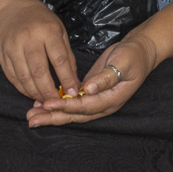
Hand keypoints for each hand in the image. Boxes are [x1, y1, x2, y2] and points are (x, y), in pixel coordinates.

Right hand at [0, 0, 76, 101]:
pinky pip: (12, 77)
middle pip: (39, 72)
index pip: (59, 60)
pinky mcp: (1, 55)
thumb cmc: (40, 20)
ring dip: (35, 93)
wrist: (9, 10)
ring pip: (24, 77)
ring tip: (46, 101)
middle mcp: (28, 39)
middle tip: (58, 102)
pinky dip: (23, 89)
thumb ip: (67, 56)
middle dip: (49, 91)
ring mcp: (12, 47)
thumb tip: (74, 81)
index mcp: (47, 31)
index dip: (67, 79)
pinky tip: (32, 93)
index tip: (73, 92)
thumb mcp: (59, 31)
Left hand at [27, 33, 158, 126]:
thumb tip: (88, 89)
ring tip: (32, 115)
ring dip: (52, 114)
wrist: (140, 52)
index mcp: (111, 100)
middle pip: (74, 115)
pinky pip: (71, 102)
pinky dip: (57, 104)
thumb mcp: (123, 64)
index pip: (85, 106)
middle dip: (53, 117)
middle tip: (32, 119)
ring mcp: (96, 101)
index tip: (48, 104)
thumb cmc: (133, 56)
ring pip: (71, 112)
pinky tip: (42, 103)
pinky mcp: (90, 93)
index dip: (66, 106)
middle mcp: (102, 105)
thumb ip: (106, 78)